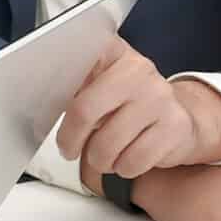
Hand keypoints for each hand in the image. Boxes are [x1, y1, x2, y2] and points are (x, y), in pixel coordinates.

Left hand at [57, 38, 220, 186]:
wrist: (180, 120)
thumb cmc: (128, 104)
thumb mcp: (102, 85)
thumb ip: (75, 87)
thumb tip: (39, 103)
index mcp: (114, 51)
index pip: (76, 61)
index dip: (56, 86)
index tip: (45, 103)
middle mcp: (139, 68)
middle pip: (85, 109)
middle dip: (70, 138)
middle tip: (67, 149)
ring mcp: (160, 97)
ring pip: (108, 144)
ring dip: (98, 159)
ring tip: (102, 155)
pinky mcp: (175, 126)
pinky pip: (132, 162)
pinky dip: (122, 168)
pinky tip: (126, 159)